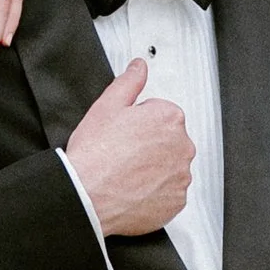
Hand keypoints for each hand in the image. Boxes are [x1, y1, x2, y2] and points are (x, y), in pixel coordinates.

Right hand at [65, 58, 193, 233]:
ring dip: (155, 169)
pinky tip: (134, 190)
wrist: (87, 196)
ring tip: (127, 173)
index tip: (125, 134)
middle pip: (169, 141)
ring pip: (171, 167)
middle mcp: (182, 145)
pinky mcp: (177, 201)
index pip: (162, 114)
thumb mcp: (107, 106)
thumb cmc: (95, 155)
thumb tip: (138, 68)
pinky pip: (170, 193)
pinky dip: (157, 193)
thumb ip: (129, 82)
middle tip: (123, 153)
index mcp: (169, 117)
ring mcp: (181, 175)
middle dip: (151, 145)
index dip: (139, 123)